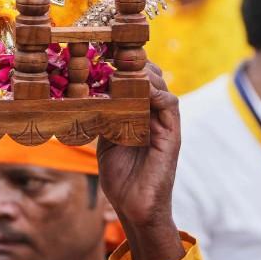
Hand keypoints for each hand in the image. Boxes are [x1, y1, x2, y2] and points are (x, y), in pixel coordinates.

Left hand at [98, 64, 182, 259]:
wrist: (134, 209)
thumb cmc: (120, 178)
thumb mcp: (106, 140)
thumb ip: (104, 116)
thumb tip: (88, 94)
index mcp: (139, 116)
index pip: (137, 82)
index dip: (125, 65)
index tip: (105, 51)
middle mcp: (154, 117)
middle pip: (152, 78)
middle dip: (134, 63)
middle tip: (113, 52)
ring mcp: (165, 126)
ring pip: (162, 87)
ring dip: (145, 73)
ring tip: (125, 64)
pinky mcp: (172, 137)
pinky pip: (170, 106)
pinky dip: (156, 93)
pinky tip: (140, 87)